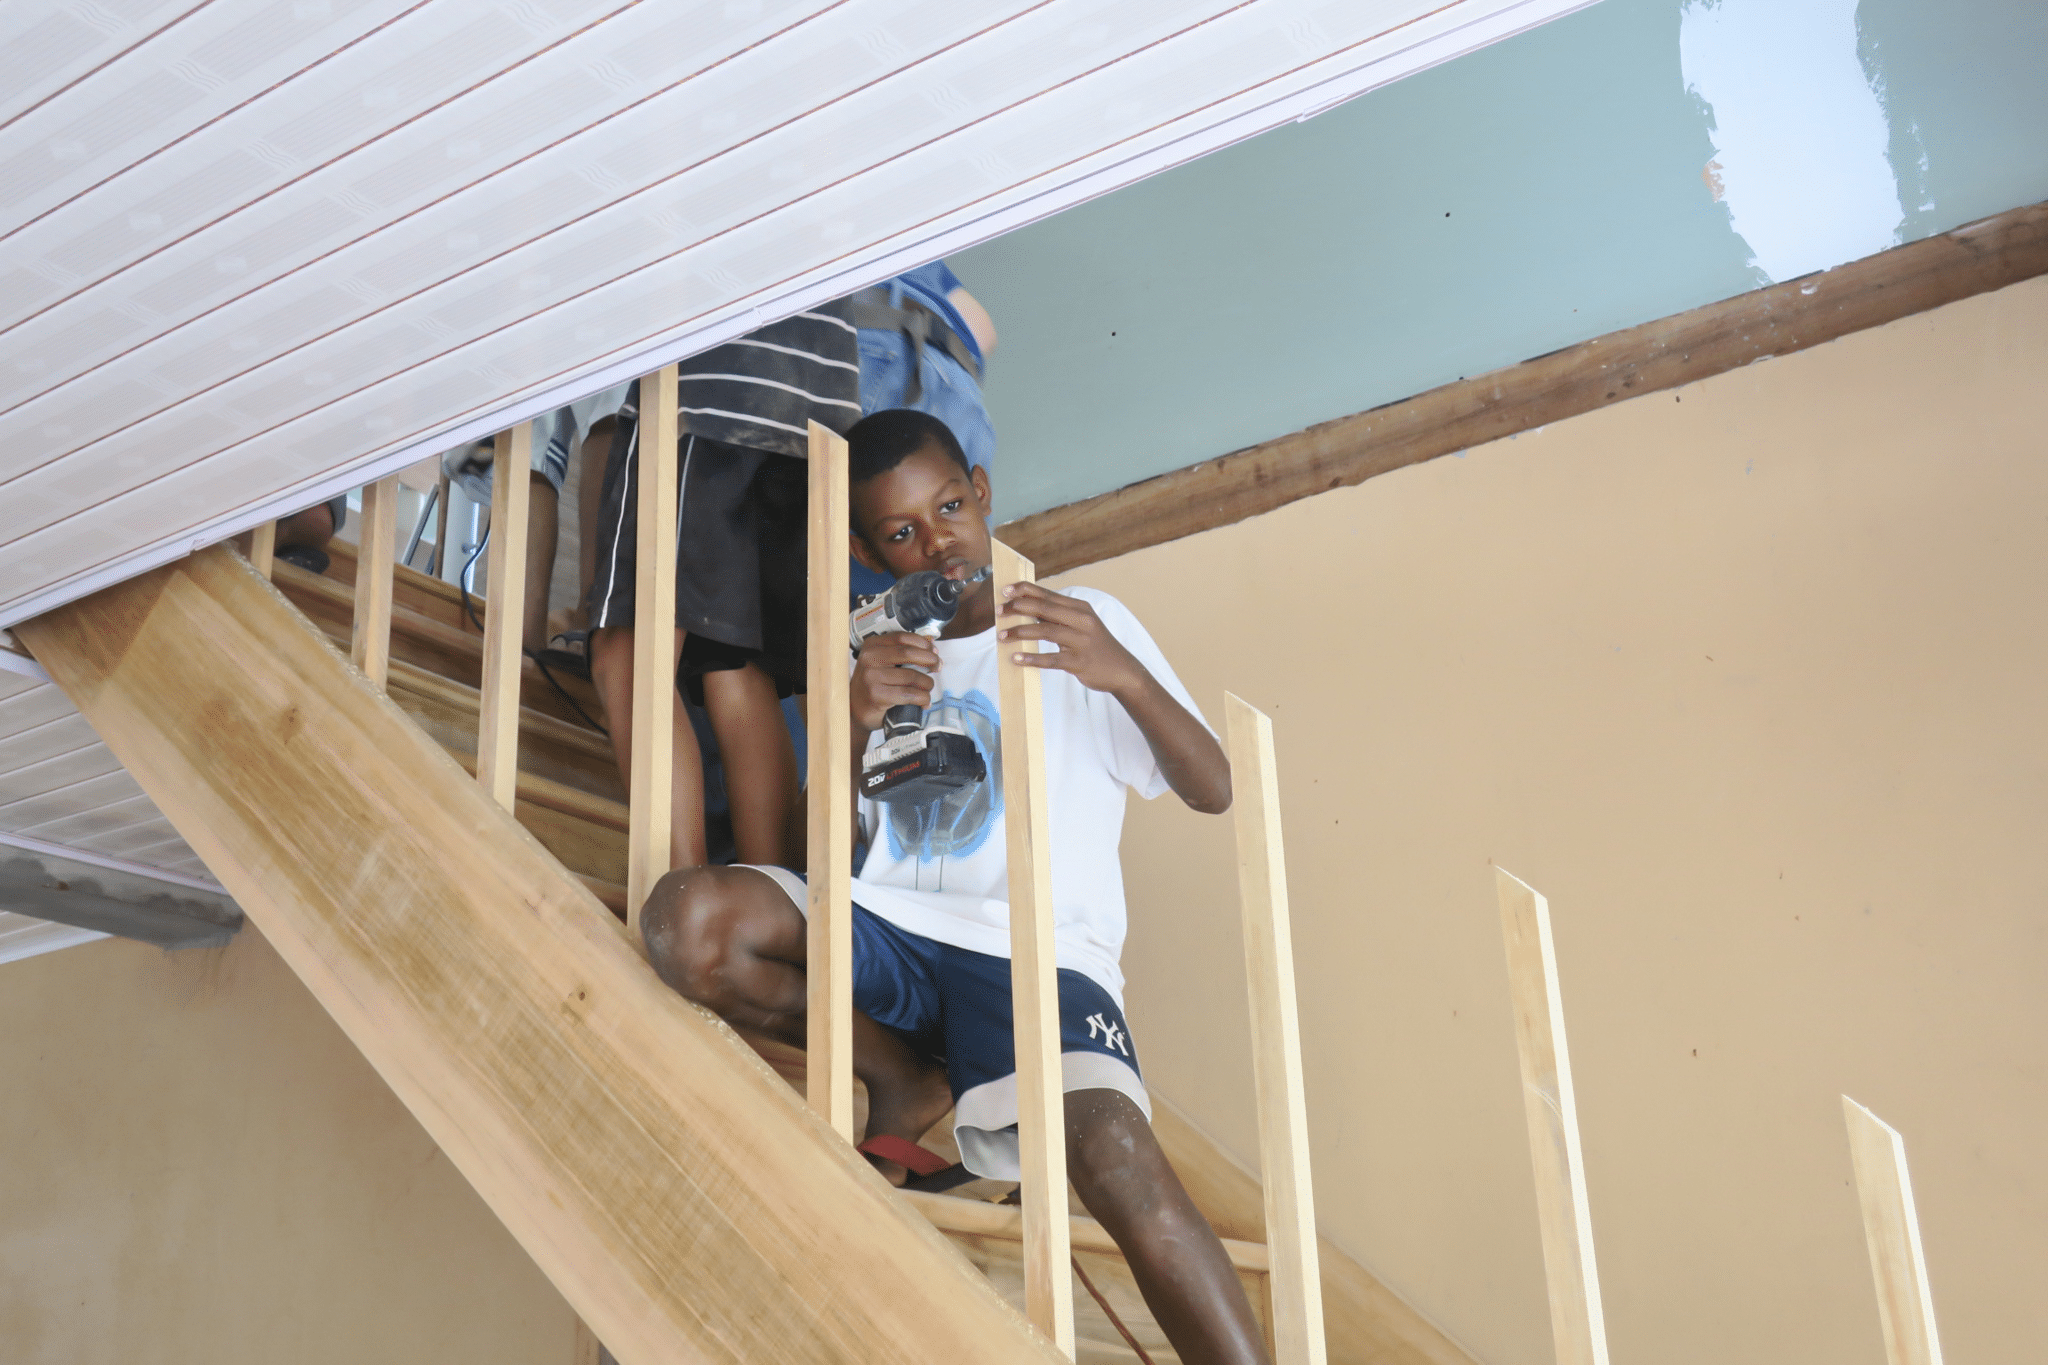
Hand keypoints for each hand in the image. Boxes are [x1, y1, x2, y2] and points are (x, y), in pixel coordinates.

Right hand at [851, 631, 937, 730]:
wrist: (856, 709)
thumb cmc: (875, 684)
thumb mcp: (883, 663)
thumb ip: (902, 653)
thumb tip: (932, 647)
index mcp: (872, 646)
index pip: (902, 637)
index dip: (923, 643)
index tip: (935, 651)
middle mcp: (869, 658)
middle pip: (908, 653)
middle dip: (930, 660)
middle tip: (937, 667)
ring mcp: (871, 677)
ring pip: (912, 676)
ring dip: (927, 683)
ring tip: (928, 688)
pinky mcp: (877, 695)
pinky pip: (909, 694)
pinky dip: (922, 698)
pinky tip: (924, 701)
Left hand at [997, 583, 1144, 696]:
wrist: (1122, 670)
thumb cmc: (1096, 645)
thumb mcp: (1082, 624)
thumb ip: (1058, 615)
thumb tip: (1026, 607)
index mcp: (1079, 608)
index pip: (1048, 594)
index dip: (1025, 590)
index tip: (1005, 590)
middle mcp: (1082, 620)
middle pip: (1045, 609)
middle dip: (1018, 608)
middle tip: (998, 611)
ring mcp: (1082, 641)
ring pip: (1046, 631)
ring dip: (1020, 633)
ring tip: (1001, 636)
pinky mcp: (1079, 662)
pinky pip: (1052, 659)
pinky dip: (1033, 659)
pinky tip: (1017, 659)